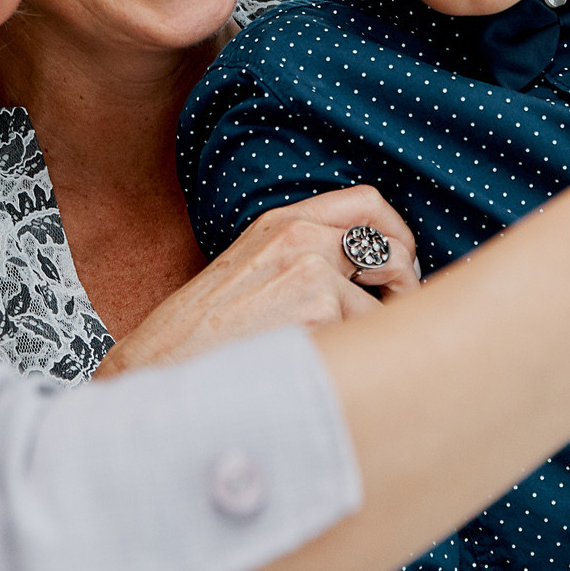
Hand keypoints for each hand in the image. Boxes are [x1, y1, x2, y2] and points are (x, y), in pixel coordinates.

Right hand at [96, 186, 414, 376]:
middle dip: (405, 283)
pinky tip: (327, 367)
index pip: (366, 202)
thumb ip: (299, 255)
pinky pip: (372, 333)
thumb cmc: (203, 336)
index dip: (397, 232)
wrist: (164, 367)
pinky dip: (360, 354)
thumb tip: (368, 270)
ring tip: (347, 352)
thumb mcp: (248, 271)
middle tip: (393, 312)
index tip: (400, 261)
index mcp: (280, 222)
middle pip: (390, 246)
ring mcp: (311, 270)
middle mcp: (299, 236)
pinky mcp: (320, 310)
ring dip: (378, 330)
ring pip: (385, 300)